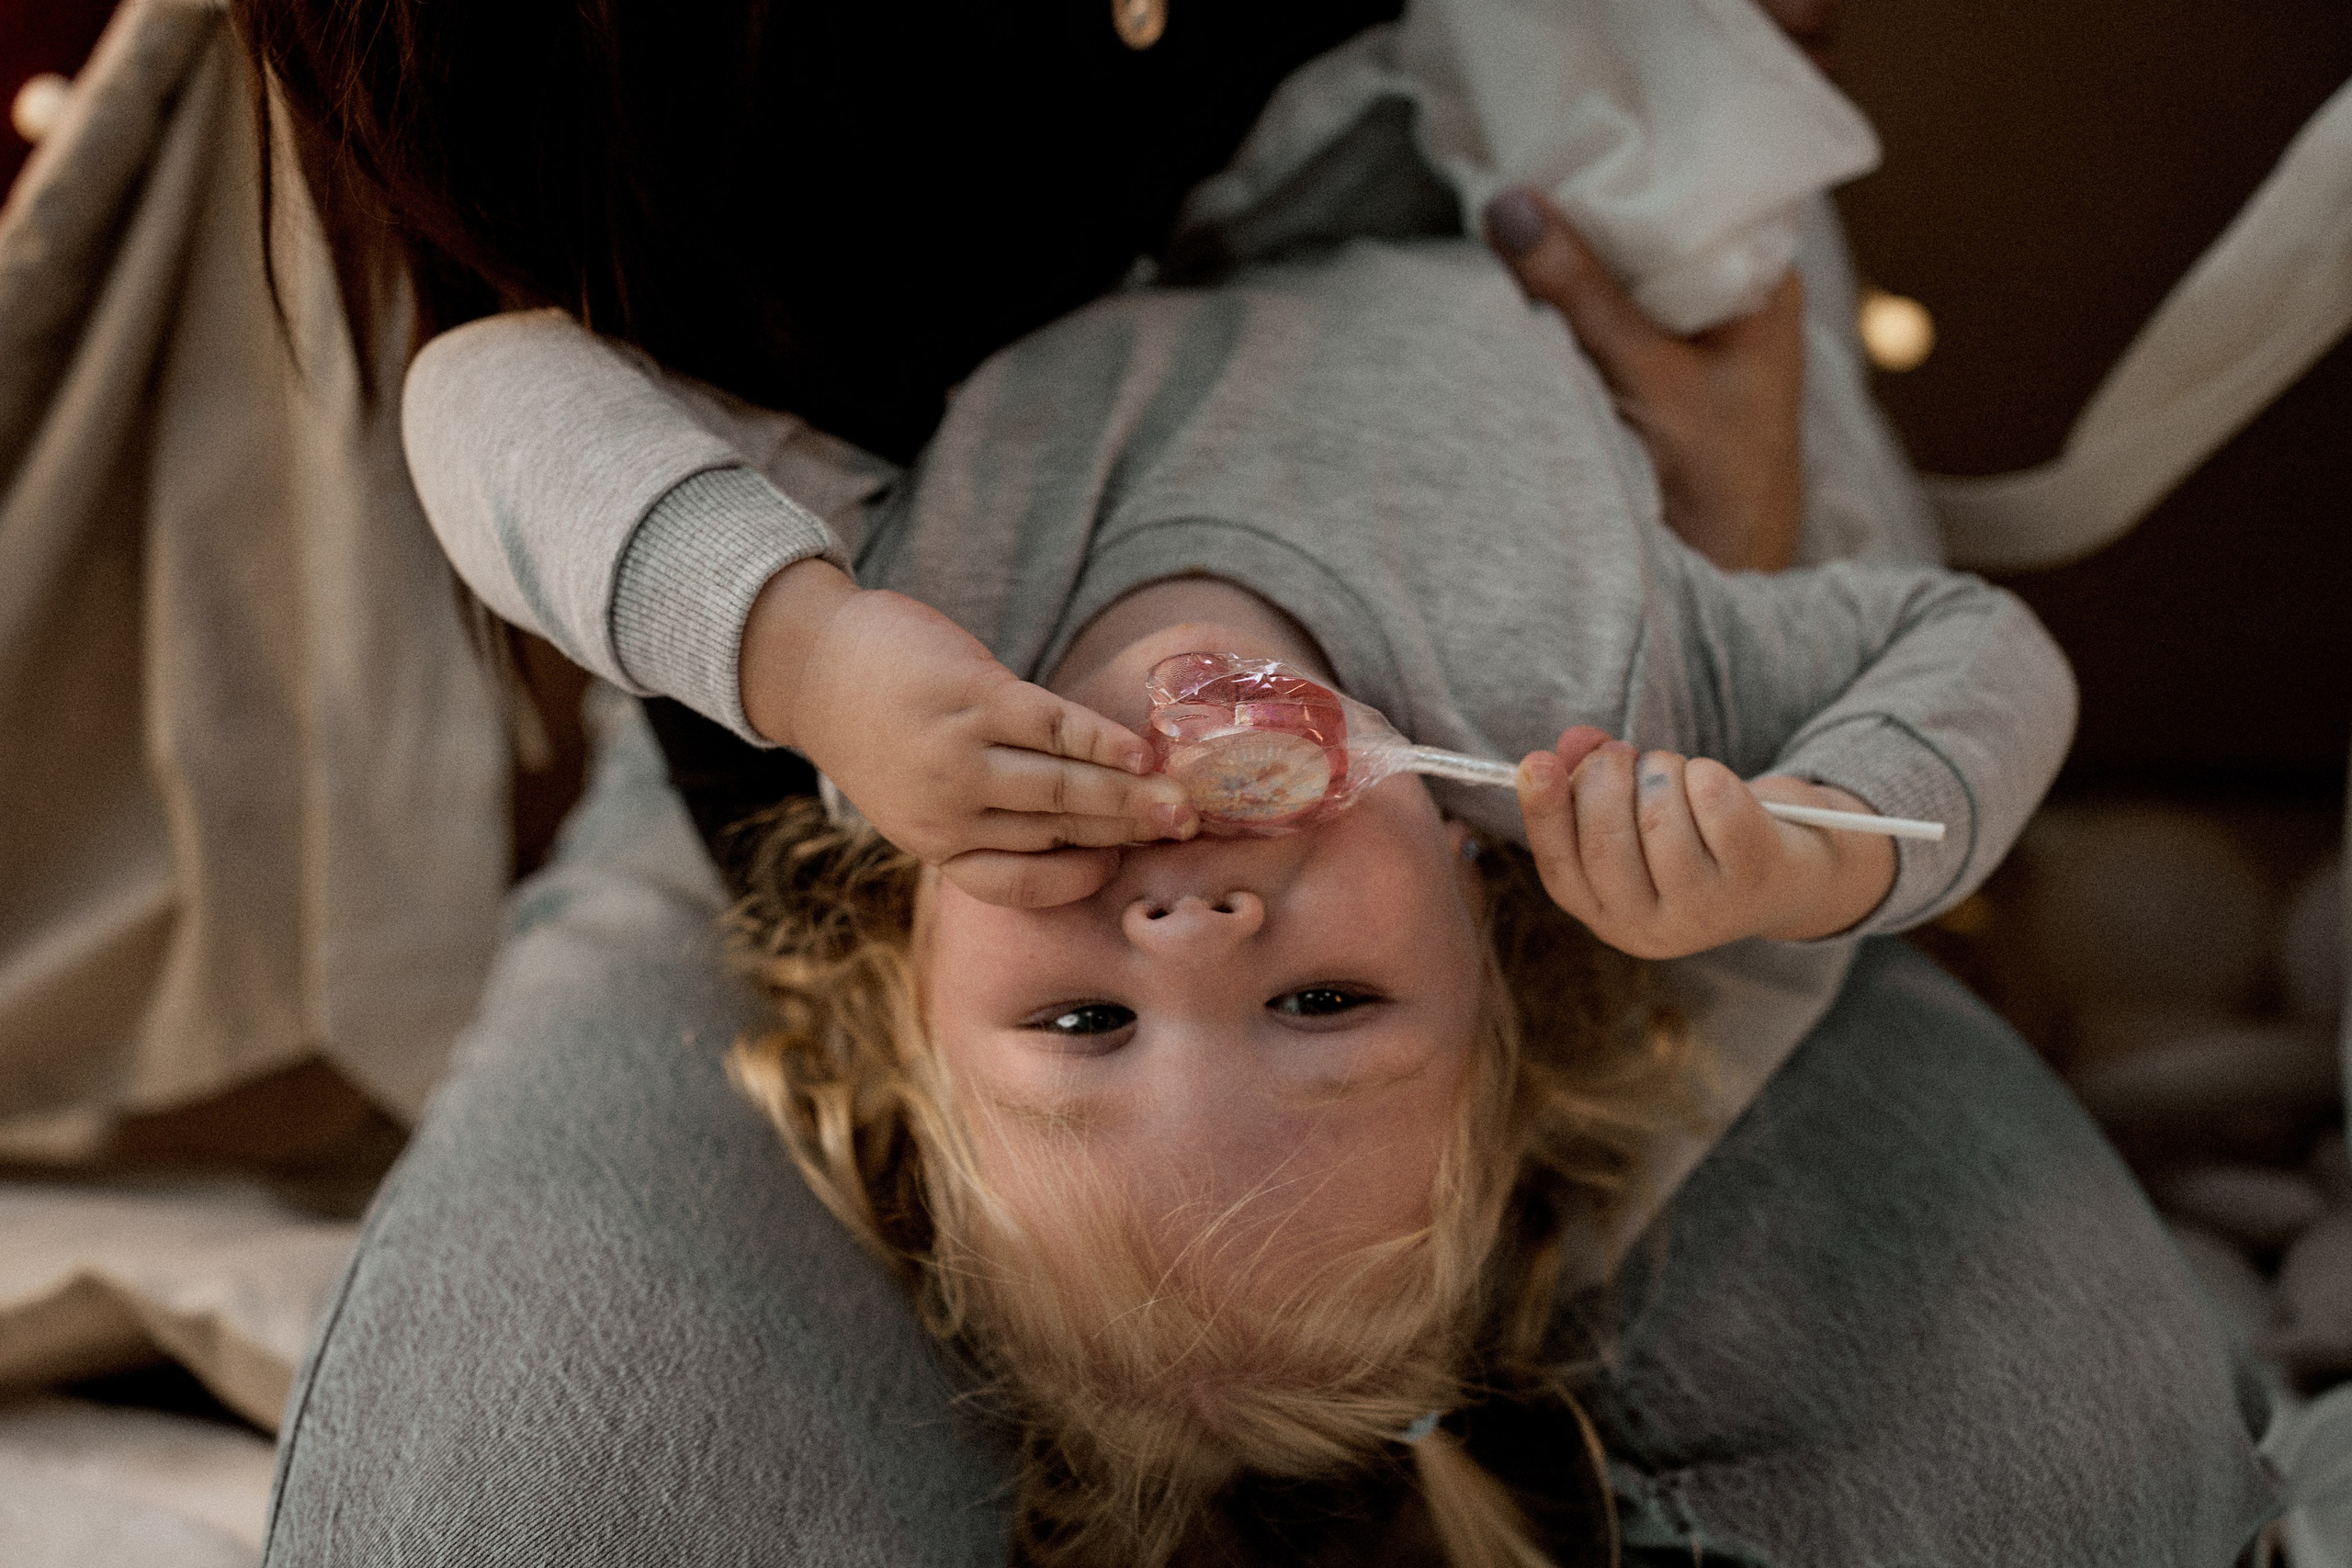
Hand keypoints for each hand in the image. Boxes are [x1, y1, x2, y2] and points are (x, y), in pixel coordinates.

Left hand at [740, 558, 1195, 906]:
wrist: (815, 664)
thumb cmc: (884, 729)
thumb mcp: (916, 793)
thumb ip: (986, 808)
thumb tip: (1089, 812)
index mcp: (933, 844)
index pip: (1016, 882)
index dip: (1076, 880)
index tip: (1122, 866)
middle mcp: (944, 811)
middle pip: (1054, 832)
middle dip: (1126, 832)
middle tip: (1184, 828)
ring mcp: (957, 755)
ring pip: (1061, 787)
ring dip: (1128, 795)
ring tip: (1178, 798)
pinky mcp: (971, 698)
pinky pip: (1053, 727)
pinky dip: (1101, 741)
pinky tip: (1139, 751)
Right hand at [1482, 186, 1805, 572]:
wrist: (1726, 589)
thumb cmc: (1723, 490)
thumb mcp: (1649, 379)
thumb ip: (1581, 295)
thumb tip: (1508, 205)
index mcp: (1765, 283)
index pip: (1701, 188)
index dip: (1636, 164)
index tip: (1567, 147)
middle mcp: (1732, 299)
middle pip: (1652, 227)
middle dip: (1589, 214)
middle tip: (1520, 190)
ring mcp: (1689, 339)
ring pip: (1620, 274)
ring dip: (1570, 265)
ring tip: (1510, 233)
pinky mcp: (1648, 376)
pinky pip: (1599, 319)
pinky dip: (1562, 309)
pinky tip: (1519, 292)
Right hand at [1514, 727, 1895, 957]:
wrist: (1789, 875)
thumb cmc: (1695, 839)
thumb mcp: (1635, 820)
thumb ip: (1589, 782)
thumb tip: (1573, 742)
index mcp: (1607, 916)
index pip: (1559, 868)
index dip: (1543, 814)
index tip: (1536, 762)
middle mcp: (1651, 928)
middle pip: (1605, 841)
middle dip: (1606, 776)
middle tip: (1622, 753)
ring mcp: (1705, 908)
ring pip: (1660, 814)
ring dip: (1663, 769)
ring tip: (1673, 772)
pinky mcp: (1753, 876)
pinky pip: (1713, 799)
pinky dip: (1707, 773)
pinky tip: (1713, 785)